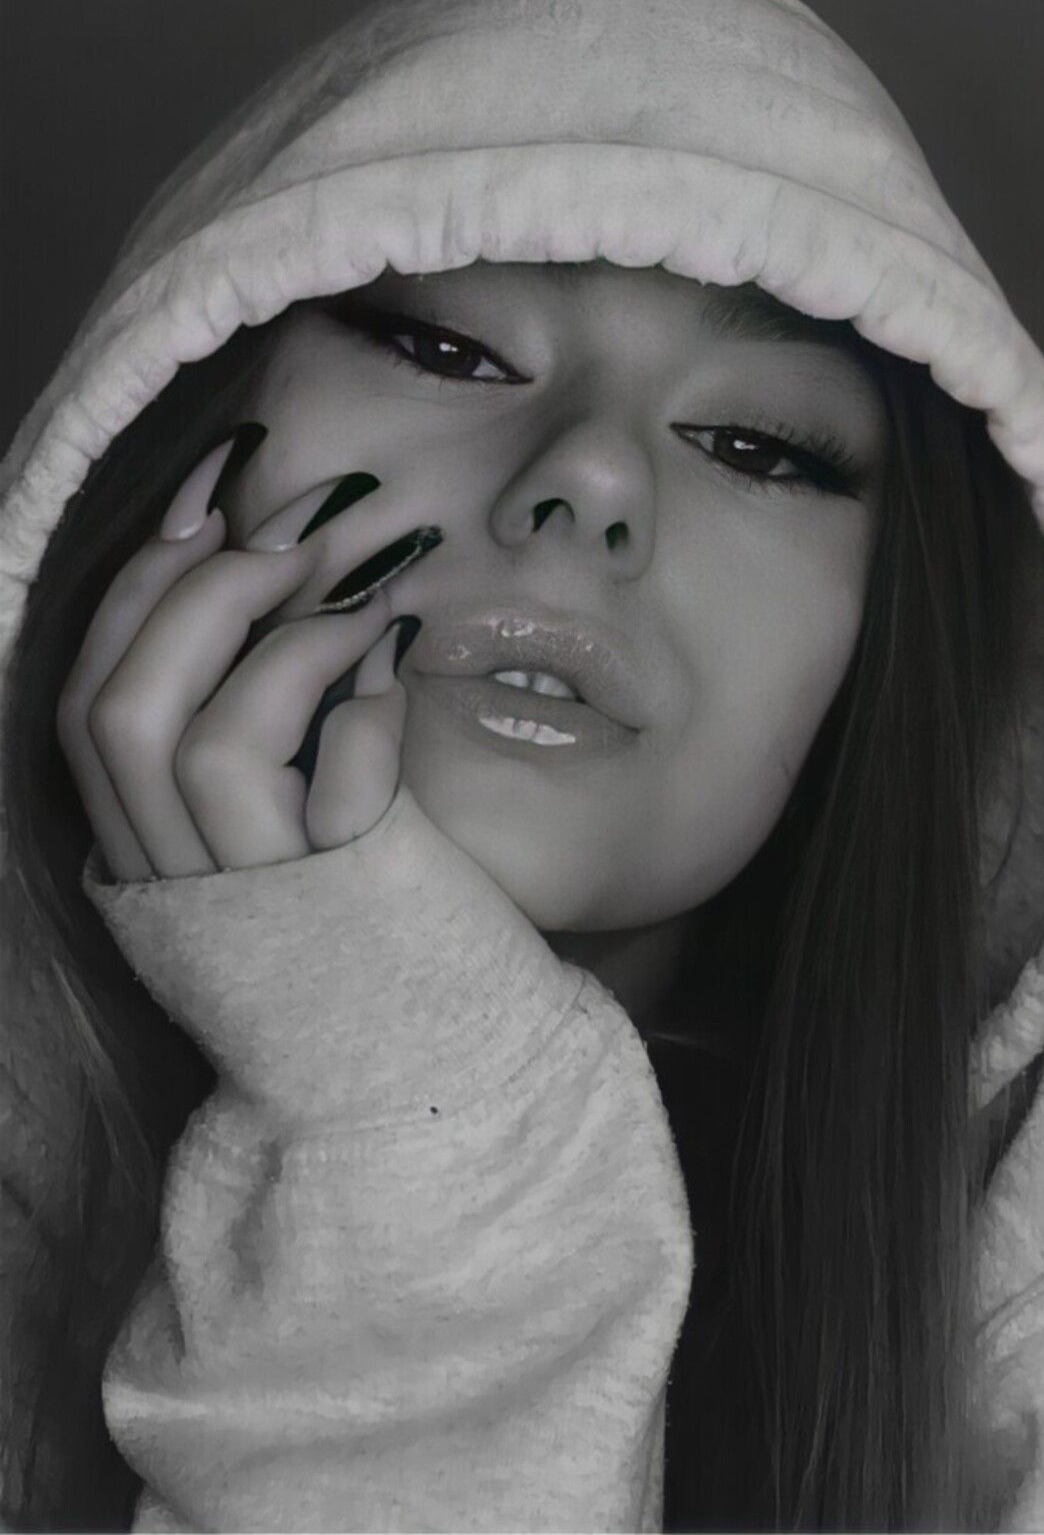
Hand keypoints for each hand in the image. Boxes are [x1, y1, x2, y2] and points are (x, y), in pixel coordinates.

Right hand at [57, 435, 442, 882]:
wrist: (443, 1059)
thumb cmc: (371, 913)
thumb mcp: (277, 820)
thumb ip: (249, 717)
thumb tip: (274, 556)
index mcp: (144, 854)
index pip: (86, 702)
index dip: (139, 585)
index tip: (213, 498)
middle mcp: (177, 884)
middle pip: (118, 712)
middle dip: (200, 592)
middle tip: (298, 530)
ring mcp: (259, 901)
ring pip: (201, 746)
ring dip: (285, 639)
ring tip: (369, 595)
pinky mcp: (349, 908)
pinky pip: (332, 785)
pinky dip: (364, 702)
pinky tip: (403, 667)